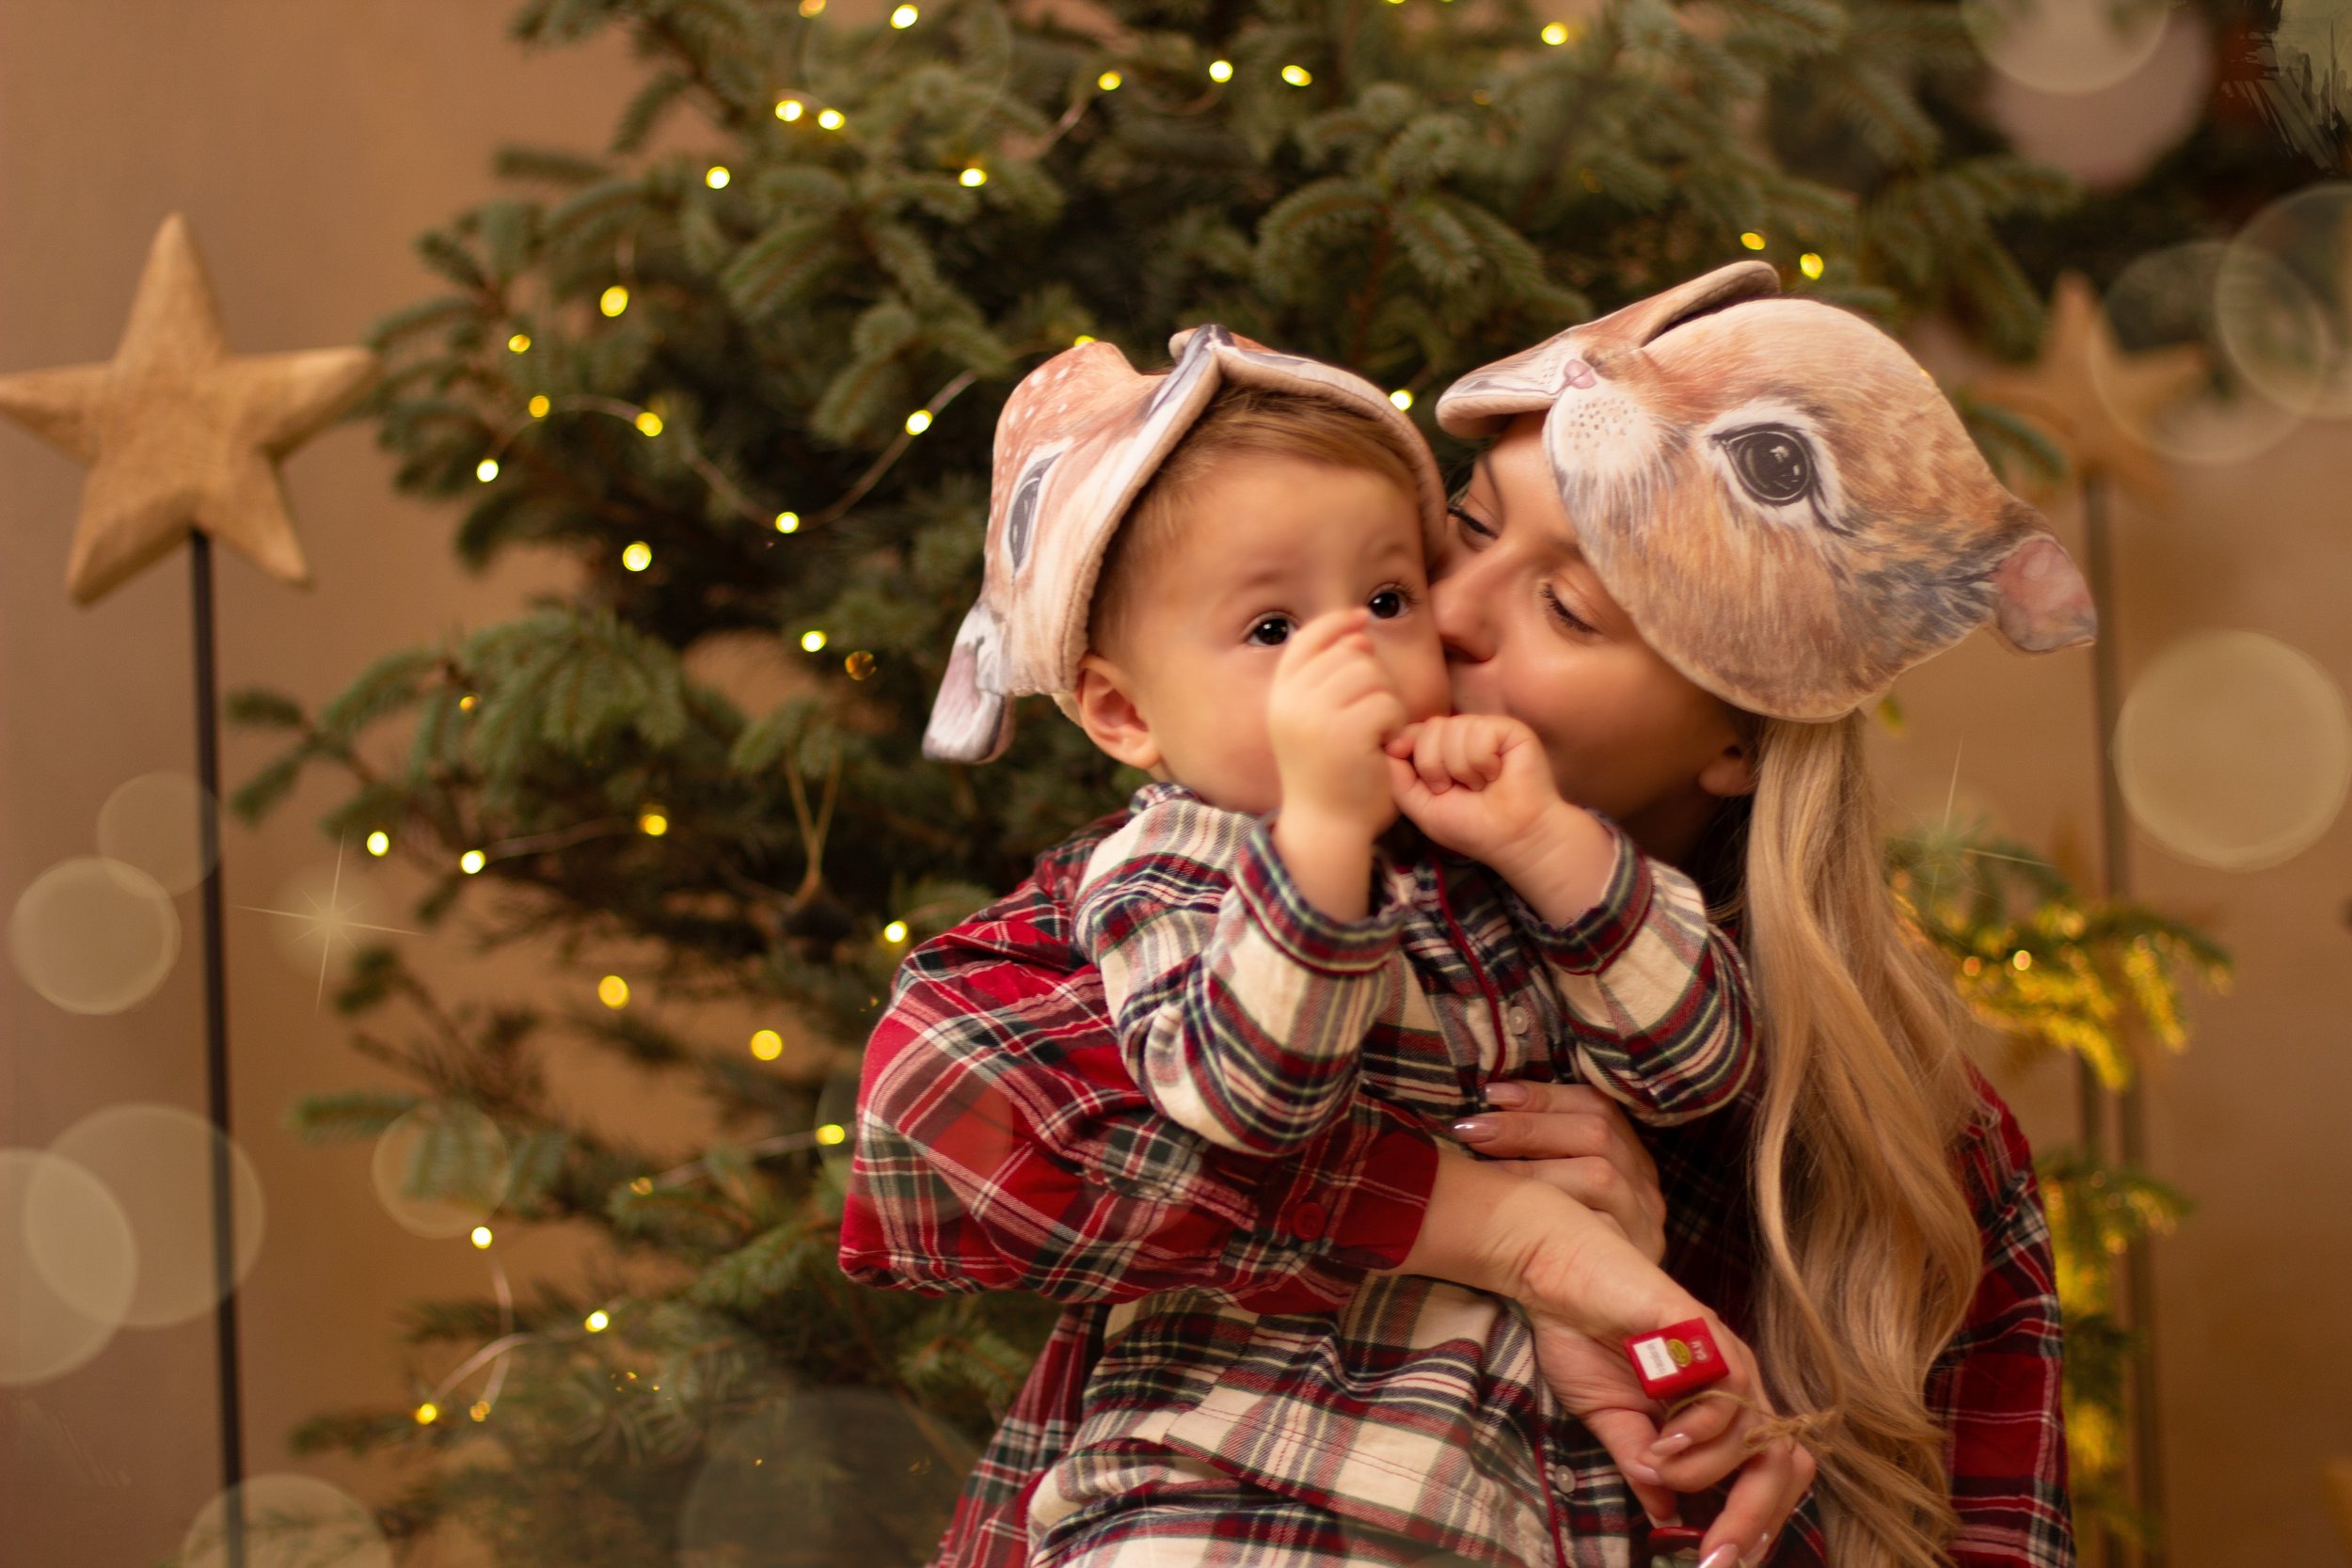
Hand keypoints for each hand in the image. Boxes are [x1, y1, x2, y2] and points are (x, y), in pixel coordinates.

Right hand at [1269, 609, 1409, 839]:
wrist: (1326, 828)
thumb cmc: (1328, 775)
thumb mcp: (1313, 721)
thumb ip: (1327, 679)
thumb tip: (1359, 635)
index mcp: (1279, 696)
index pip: (1308, 638)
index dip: (1337, 622)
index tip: (1362, 618)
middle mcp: (1291, 702)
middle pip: (1349, 653)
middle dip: (1372, 678)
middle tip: (1370, 718)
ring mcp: (1317, 716)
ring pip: (1371, 675)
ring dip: (1385, 701)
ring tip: (1374, 734)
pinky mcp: (1346, 733)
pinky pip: (1387, 704)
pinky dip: (1394, 725)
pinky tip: (1383, 747)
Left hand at [1383, 714, 1562, 867]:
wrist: (1514, 838)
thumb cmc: (1471, 827)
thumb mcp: (1420, 806)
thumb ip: (1398, 777)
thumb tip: (1389, 745)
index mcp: (1441, 750)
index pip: (1413, 731)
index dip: (1408, 749)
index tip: (1424, 779)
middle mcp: (1463, 735)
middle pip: (1429, 728)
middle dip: (1436, 768)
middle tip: (1459, 790)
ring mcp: (1486, 730)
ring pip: (1453, 729)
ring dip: (1462, 770)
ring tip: (1481, 786)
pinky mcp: (1509, 729)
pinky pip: (1478, 732)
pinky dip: (1482, 763)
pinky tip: (1496, 776)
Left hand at [1451, 1080, 1666, 1264]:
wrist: (1589, 1332)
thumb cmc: (1552, 1251)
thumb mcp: (1559, 1187)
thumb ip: (1543, 1147)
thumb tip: (1491, 1098)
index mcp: (1629, 1158)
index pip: (1596, 1108)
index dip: (1544, 1097)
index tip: (1492, 1095)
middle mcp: (1643, 1187)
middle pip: (1596, 1135)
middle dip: (1527, 1127)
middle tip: (1470, 1131)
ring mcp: (1645, 1223)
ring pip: (1599, 1173)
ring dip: (1533, 1166)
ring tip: (1481, 1167)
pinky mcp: (1638, 1258)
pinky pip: (1598, 1225)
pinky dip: (1551, 1204)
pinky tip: (1509, 1204)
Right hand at [1524, 1306, 1817, 1560]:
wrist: (1554, 1276)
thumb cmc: (1583, 1338)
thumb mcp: (1611, 1421)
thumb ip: (1642, 1465)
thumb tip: (1668, 1519)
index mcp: (1718, 1407)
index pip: (1766, 1476)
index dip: (1755, 1524)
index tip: (1718, 1563)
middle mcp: (1734, 1383)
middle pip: (1781, 1465)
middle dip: (1752, 1520)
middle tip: (1713, 1556)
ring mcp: (1723, 1355)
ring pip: (1753, 1439)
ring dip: (1706, 1471)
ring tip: (1657, 1463)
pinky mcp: (1702, 1330)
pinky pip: (1730, 1391)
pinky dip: (1700, 1430)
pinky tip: (1662, 1439)